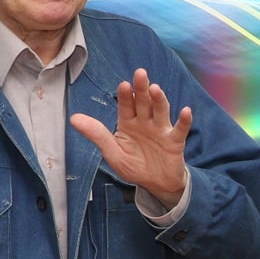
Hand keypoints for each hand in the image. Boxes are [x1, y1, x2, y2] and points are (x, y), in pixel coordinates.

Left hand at [70, 68, 190, 204]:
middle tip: (140, 74)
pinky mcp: (175, 141)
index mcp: (129, 123)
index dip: (126, 96)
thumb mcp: (112, 153)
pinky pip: (180, 129)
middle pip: (144, 102)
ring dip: (159, 99)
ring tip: (156, 89)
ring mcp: (161, 130)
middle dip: (142, 88)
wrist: (156, 184)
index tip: (124, 85)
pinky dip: (184, 120)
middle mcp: (146, 122)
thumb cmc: (134, 166)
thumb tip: (73, 119)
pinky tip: (186, 111)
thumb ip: (97, 134)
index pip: (126, 106)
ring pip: (161, 111)